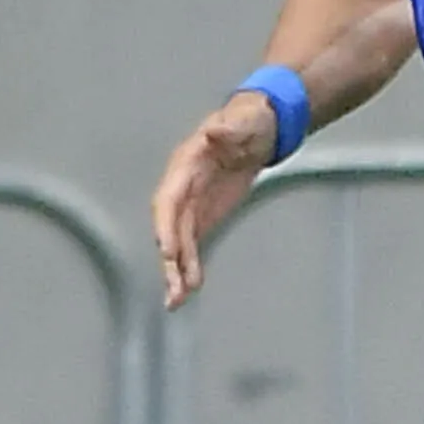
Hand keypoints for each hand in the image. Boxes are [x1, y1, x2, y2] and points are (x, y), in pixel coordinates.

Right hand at [150, 90, 279, 310]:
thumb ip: (229, 129)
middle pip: (170, 228)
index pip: (169, 200)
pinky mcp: (203, 217)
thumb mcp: (244, 121)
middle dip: (170, 259)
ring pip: (178, 243)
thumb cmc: (249, 122)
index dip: (166, 226)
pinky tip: (190, 290)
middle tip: (173, 288)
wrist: (258, 129)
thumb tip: (215, 131)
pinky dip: (190, 267)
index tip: (167, 251)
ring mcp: (191, 205)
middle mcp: (181, 188)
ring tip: (176, 301)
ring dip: (176, 272)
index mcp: (185, 165)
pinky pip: (192, 246)